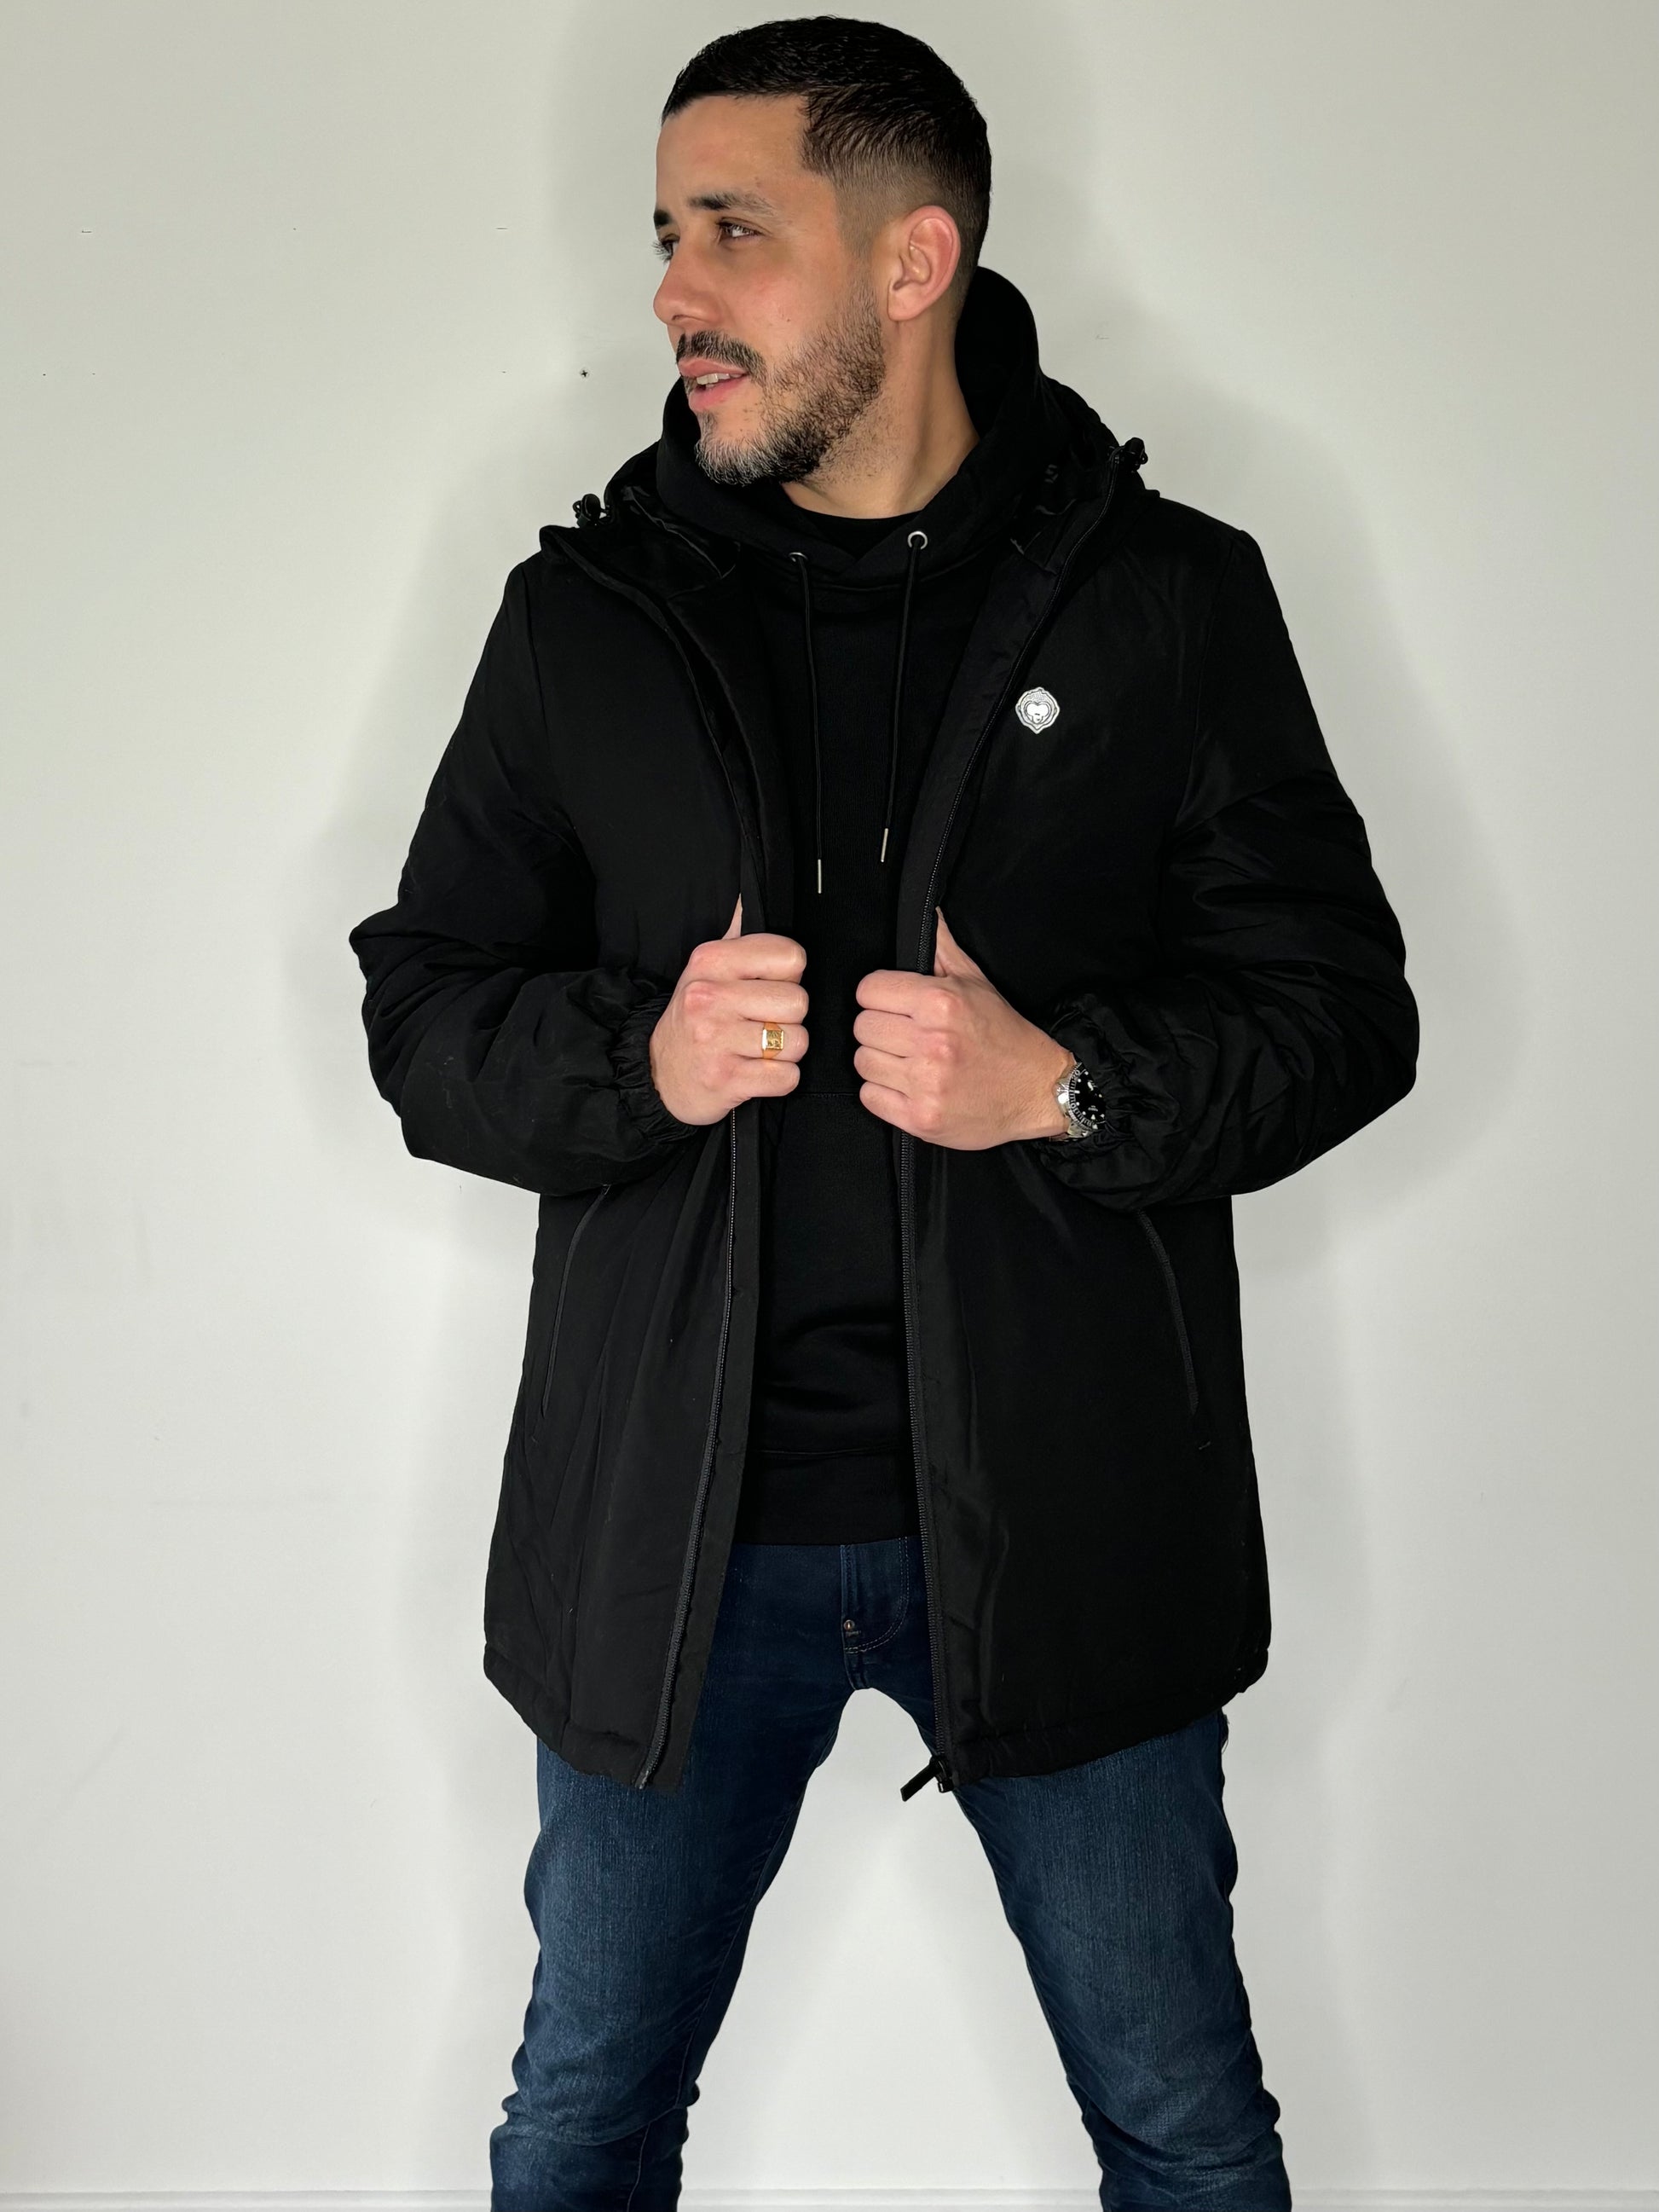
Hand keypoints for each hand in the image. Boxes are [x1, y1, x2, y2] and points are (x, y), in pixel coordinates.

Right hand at [649, 895, 808, 1124]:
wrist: (657, 1076)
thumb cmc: (695, 1019)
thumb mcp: (707, 970)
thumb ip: (736, 934)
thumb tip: (748, 891)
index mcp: (711, 961)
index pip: (791, 957)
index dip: (789, 977)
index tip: (766, 989)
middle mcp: (709, 996)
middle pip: (799, 1001)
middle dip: (789, 1019)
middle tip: (762, 1024)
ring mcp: (715, 1039)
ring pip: (797, 1041)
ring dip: (786, 1053)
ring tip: (758, 1050)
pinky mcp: (725, 1079)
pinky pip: (787, 1078)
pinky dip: (780, 1080)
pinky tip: (757, 1072)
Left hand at [853, 910, 1071, 1147]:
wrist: (1039, 1090)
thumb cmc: (1005, 1036)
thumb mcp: (977, 983)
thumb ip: (943, 948)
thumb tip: (927, 912)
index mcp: (941, 1002)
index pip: (868, 990)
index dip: (879, 996)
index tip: (894, 1005)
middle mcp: (932, 1042)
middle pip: (862, 1026)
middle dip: (879, 1028)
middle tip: (903, 1035)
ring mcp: (926, 1083)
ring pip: (862, 1062)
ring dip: (879, 1061)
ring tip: (906, 1061)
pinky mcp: (921, 1118)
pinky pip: (870, 1097)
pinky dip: (883, 1092)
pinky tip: (907, 1085)